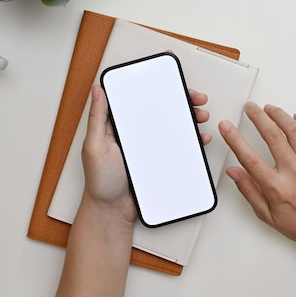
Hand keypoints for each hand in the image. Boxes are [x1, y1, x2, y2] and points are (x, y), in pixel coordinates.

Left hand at [81, 85, 210, 221]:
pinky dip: (190, 141)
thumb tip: (96, 89)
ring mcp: (149, 147)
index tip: (174, 85)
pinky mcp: (158, 161)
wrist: (112, 211)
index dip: (159, 89)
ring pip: (173, 127)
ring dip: (189, 119)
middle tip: (197, 100)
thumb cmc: (99, 181)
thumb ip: (97, 118)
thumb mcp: (94, 146)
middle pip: (162, 110)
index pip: (141, 100)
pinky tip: (199, 138)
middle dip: (182, 102)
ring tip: (201, 117)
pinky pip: (177, 147)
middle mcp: (136, 133)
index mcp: (119, 125)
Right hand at [219, 102, 295, 251]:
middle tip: (249, 108)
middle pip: (272, 136)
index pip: (250, 158)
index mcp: (278, 188)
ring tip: (268, 109)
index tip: (226, 127)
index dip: (235, 139)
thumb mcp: (267, 214)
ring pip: (294, 130)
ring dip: (279, 114)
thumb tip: (233, 171)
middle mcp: (295, 173)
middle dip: (257, 117)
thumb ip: (249, 190)